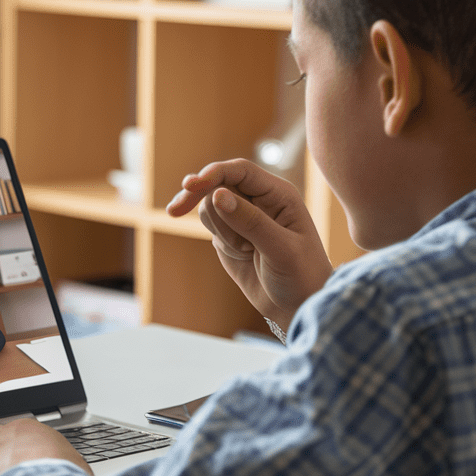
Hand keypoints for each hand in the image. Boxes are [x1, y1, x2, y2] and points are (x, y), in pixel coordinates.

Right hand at [166, 158, 332, 324]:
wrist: (295, 304)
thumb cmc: (300, 275)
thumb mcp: (281, 249)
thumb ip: (251, 221)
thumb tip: (217, 195)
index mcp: (278, 193)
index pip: (239, 171)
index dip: (213, 174)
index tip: (189, 185)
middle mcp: (259, 198)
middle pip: (217, 184)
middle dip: (206, 203)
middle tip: (175, 211)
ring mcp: (243, 215)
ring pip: (209, 205)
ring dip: (219, 229)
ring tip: (246, 251)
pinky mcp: (230, 232)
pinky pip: (210, 225)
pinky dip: (220, 240)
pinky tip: (241, 255)